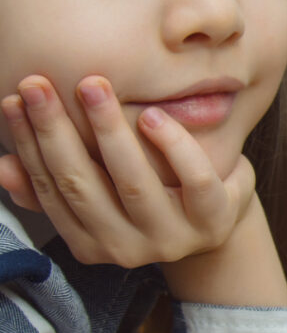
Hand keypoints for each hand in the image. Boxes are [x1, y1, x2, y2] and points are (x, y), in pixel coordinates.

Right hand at [0, 75, 253, 267]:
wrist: (219, 224)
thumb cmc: (155, 198)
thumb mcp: (105, 194)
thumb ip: (56, 186)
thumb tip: (3, 167)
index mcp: (91, 242)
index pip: (51, 188)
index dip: (29, 144)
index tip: (15, 100)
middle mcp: (127, 248)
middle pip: (82, 185)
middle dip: (56, 131)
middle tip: (38, 84)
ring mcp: (171, 238)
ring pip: (134, 182)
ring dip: (108, 130)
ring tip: (92, 86)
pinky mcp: (211, 220)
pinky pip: (193, 179)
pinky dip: (172, 144)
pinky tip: (152, 115)